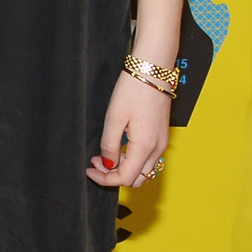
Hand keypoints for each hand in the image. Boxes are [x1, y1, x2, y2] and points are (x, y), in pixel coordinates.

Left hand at [86, 72, 171, 186]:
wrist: (152, 73)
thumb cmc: (133, 91)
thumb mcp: (114, 118)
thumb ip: (110, 144)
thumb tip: (107, 163)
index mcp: (145, 146)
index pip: (126, 178)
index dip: (105, 179)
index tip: (90, 170)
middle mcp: (158, 149)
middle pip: (137, 179)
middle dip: (114, 176)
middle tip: (96, 162)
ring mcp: (161, 143)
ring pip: (144, 171)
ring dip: (124, 169)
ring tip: (104, 155)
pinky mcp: (161, 136)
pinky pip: (148, 159)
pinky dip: (132, 161)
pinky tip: (118, 148)